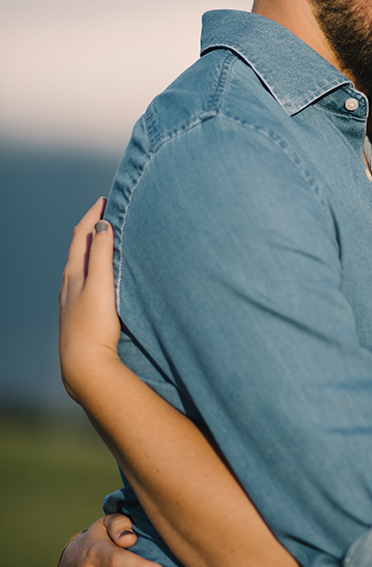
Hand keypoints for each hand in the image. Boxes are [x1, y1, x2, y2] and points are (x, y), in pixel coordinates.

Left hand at [59, 199, 121, 400]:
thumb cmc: (94, 325)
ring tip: (105, 242)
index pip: (81, 235)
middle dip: (91, 229)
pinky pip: (85, 283)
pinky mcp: (79, 317)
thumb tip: (101, 225)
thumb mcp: (100, 284)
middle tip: (106, 215)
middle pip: (78, 249)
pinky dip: (93, 269)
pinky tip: (100, 280)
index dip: (92, 215)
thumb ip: (100, 254)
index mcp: (73, 273)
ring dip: (91, 250)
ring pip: (80, 267)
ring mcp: (72, 302)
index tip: (104, 200)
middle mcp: (69, 285)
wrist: (85, 366)